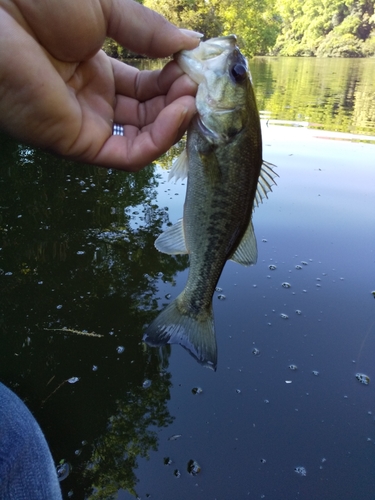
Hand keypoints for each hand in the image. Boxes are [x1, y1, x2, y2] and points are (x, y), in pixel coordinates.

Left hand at [0, 0, 200, 169]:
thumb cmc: (41, 2)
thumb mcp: (106, 8)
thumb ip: (148, 31)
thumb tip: (193, 43)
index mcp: (96, 69)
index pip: (146, 86)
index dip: (173, 78)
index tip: (196, 64)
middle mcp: (93, 100)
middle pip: (147, 114)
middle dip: (177, 100)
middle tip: (201, 83)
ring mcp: (86, 124)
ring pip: (142, 139)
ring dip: (174, 121)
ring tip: (194, 97)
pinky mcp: (78, 144)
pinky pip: (127, 156)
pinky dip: (158, 141)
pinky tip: (179, 113)